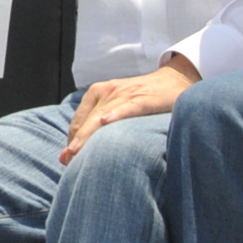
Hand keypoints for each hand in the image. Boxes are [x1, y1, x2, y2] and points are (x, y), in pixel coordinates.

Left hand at [60, 61, 199, 163]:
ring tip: (76, 152)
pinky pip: (128, 107)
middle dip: (76, 143)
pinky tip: (106, 121)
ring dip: (89, 135)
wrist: (175, 80)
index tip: (67, 161)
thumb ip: (96, 127)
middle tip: (67, 162)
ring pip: (102, 116)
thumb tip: (68, 156)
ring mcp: (126, 93)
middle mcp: (108, 91)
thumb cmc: (144, 100)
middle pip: (87, 121)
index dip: (72, 141)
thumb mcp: (117, 108)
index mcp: (98, 92)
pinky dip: (117, 114)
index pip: (78, 122)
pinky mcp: (144, 98)